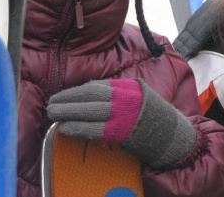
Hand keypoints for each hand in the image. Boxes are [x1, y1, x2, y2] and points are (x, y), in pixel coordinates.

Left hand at [48, 78, 195, 168]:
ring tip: (54, 114)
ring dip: (68, 112)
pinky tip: (65, 128)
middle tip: (51, 104)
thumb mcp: (137, 97)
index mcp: (128, 89)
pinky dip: (78, 128)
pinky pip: (94, 129)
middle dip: (68, 99)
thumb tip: (88, 92)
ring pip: (89, 110)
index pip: (96, 87)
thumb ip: (117, 94)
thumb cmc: (152, 118)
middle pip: (90, 96)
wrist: (172, 136)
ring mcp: (123, 115)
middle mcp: (125, 99)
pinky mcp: (121, 132)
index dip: (77, 92)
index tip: (63, 96)